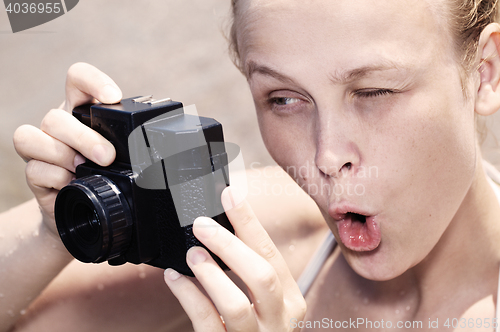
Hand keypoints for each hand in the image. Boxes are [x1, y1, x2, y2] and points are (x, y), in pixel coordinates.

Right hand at [13, 62, 119, 236]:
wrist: (86, 214)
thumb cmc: (107, 176)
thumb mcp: (124, 156)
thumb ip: (134, 145)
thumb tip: (171, 149)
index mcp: (83, 112)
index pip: (78, 80)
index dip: (92, 81)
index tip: (113, 97)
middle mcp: (60, 127)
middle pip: (56, 116)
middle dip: (84, 136)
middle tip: (107, 156)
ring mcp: (43, 149)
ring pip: (32, 137)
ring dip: (62, 153)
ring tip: (82, 168)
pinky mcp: (35, 174)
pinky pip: (34, 169)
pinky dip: (55, 177)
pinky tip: (71, 183)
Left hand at [164, 187, 306, 331]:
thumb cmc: (255, 328)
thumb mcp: (263, 301)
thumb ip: (247, 270)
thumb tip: (221, 224)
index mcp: (291, 301)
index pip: (271, 254)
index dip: (249, 222)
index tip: (230, 193)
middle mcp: (279, 322)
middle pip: (261, 276)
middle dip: (230, 245)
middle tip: (202, 225)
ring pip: (236, 304)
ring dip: (211, 274)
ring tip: (191, 255)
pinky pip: (207, 323)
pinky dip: (188, 297)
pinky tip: (175, 279)